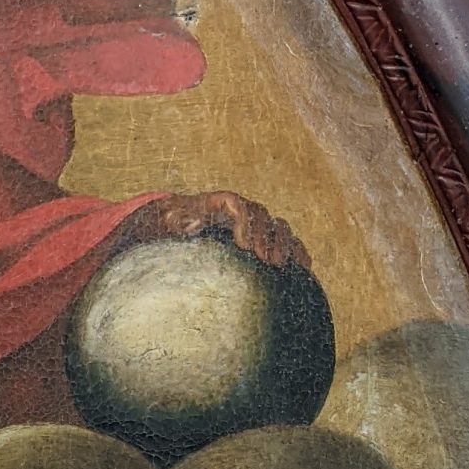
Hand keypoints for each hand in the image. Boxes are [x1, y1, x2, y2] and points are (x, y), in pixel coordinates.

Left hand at [119, 189, 307, 271]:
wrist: (179, 225)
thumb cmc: (170, 225)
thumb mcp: (165, 222)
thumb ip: (176, 222)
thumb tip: (191, 225)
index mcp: (217, 202)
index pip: (235, 204)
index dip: (244, 222)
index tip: (245, 246)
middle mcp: (240, 209)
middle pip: (260, 215)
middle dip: (266, 237)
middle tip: (267, 262)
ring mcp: (254, 223)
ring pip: (277, 226)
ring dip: (283, 244)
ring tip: (282, 266)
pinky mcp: (262, 238)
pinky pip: (285, 240)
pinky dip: (295, 250)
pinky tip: (303, 266)